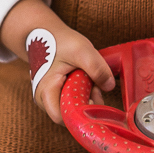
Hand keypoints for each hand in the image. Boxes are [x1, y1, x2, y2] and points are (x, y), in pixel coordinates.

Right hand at [0, 0, 114, 122]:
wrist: (44, 33)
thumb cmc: (59, 42)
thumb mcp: (81, 50)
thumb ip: (96, 68)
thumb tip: (109, 87)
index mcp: (46, 91)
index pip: (63, 118)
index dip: (81, 115)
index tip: (94, 101)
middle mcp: (44, 99)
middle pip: (70, 114)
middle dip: (87, 103)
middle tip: (94, 86)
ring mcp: (50, 97)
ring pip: (73, 107)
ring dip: (86, 96)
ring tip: (88, 78)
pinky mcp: (57, 94)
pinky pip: (73, 100)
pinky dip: (83, 92)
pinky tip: (85, 79)